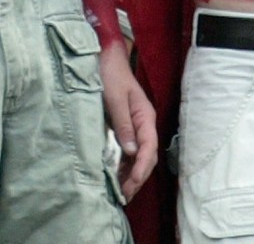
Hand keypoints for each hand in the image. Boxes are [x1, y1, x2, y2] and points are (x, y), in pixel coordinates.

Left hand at [98, 39, 159, 198]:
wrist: (104, 58)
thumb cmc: (110, 74)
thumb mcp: (114, 98)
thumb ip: (123, 124)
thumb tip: (132, 150)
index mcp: (145, 116)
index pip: (149, 146)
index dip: (142, 166)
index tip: (133, 180)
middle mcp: (142, 124)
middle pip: (146, 156)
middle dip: (138, 176)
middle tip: (125, 195)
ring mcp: (134, 127)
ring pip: (137, 156)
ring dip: (131, 175)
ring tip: (122, 193)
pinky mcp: (123, 128)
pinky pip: (127, 151)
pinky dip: (124, 166)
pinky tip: (117, 177)